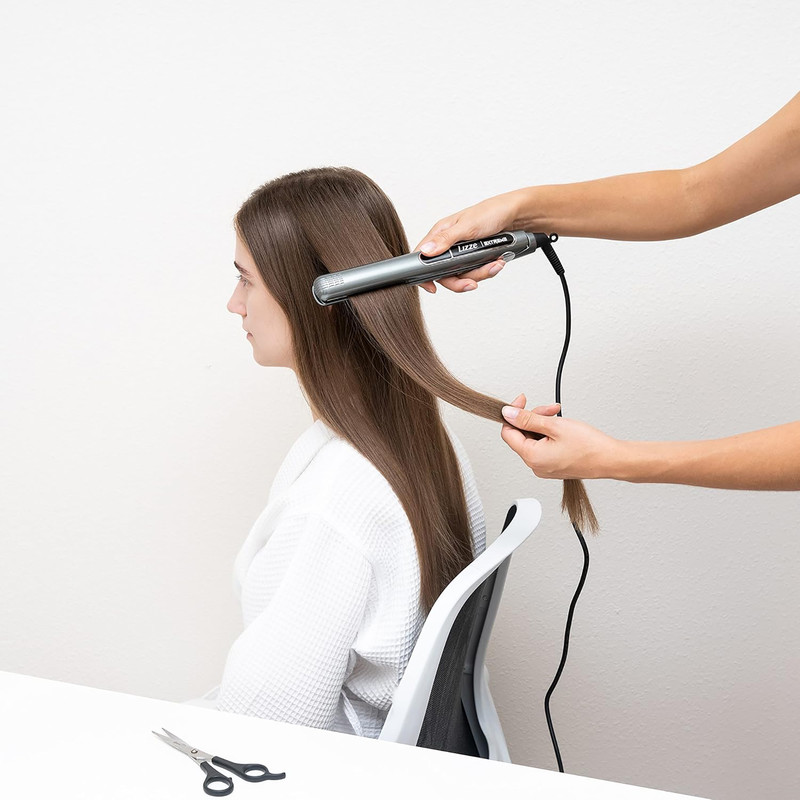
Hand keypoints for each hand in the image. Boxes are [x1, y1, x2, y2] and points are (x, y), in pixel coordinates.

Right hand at [413, 191, 522, 293]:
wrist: (516, 215)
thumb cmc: (491, 212)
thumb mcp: (467, 226)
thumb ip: (445, 240)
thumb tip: (425, 251)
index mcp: (441, 233)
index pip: (423, 256)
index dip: (425, 274)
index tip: (433, 287)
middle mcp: (449, 244)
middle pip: (444, 273)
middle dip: (460, 281)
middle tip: (472, 283)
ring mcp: (462, 253)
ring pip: (462, 275)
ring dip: (479, 274)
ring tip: (494, 264)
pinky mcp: (475, 258)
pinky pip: (476, 272)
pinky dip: (487, 270)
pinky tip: (496, 262)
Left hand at [500, 394, 624, 479]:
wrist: (611, 460)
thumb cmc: (589, 446)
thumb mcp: (555, 426)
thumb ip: (528, 419)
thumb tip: (508, 413)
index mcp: (532, 457)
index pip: (508, 433)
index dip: (513, 414)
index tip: (522, 401)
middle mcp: (535, 466)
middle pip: (522, 435)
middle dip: (533, 418)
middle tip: (551, 409)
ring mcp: (544, 467)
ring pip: (533, 439)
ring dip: (543, 424)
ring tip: (560, 417)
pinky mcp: (553, 465)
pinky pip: (543, 446)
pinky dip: (549, 434)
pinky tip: (561, 428)